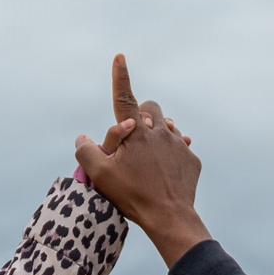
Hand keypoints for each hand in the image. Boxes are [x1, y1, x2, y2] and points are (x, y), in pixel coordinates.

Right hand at [75, 54, 211, 266]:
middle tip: (133, 136)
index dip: (120, 77)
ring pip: (168, 126)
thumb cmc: (132, 195)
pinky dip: (172, 154)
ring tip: (149, 154)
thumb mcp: (101, 176)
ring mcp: (178, 145)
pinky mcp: (191, 159)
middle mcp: (160, 132)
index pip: (124, 97)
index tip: (120, 58)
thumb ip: (86, 153)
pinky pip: (181, 148)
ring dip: (157, 132)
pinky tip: (165, 170)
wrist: (170, 217)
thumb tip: (81, 137)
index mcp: (136, 133)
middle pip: (150, 108)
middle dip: (141, 114)